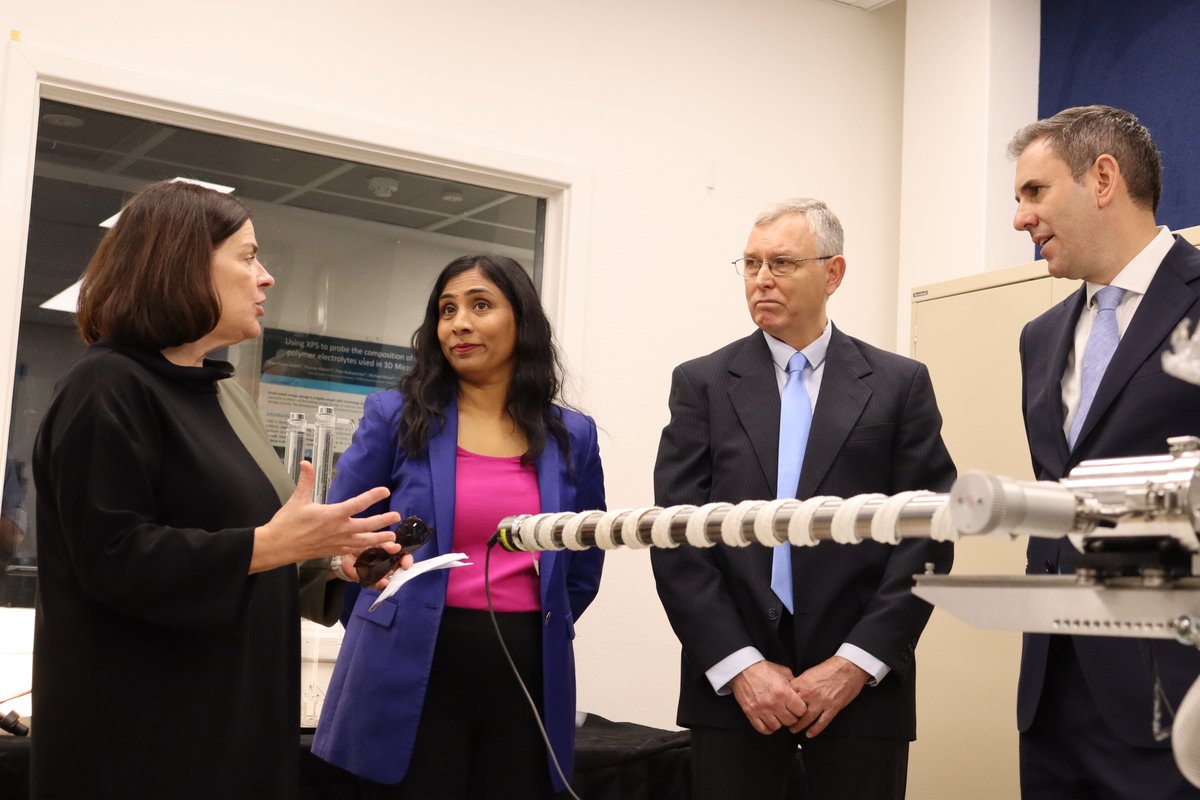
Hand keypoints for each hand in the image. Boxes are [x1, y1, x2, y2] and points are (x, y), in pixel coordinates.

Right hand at [250, 461, 401, 573]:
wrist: (278, 546)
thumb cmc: (287, 523)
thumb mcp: (298, 499)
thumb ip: (305, 480)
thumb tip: (305, 463)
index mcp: (332, 514)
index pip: (358, 503)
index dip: (373, 496)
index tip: (385, 490)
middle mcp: (339, 529)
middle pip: (367, 525)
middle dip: (383, 520)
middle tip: (397, 516)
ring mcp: (338, 542)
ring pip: (364, 542)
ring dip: (379, 539)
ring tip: (393, 538)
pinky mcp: (334, 552)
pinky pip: (354, 552)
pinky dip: (365, 551)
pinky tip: (374, 550)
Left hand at [339, 545, 412, 589]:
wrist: (345, 554)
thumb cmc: (362, 546)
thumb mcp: (375, 542)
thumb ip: (386, 545)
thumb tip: (397, 547)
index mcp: (392, 554)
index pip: (404, 557)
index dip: (407, 560)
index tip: (406, 564)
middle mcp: (389, 566)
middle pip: (400, 571)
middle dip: (402, 574)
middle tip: (400, 574)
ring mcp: (380, 575)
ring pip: (390, 580)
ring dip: (392, 581)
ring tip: (389, 581)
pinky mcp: (371, 581)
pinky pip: (378, 586)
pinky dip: (380, 585)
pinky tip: (382, 583)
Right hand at [730, 660, 807, 734]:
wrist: (742, 668)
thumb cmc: (763, 669)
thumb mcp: (783, 672)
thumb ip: (794, 684)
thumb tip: (802, 693)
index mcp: (783, 692)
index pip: (801, 711)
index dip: (801, 709)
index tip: (798, 707)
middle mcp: (773, 703)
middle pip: (790, 721)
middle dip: (791, 716)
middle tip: (788, 711)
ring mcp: (761, 709)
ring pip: (777, 727)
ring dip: (779, 722)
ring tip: (778, 715)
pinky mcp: (750, 713)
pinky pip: (763, 729)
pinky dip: (768, 727)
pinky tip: (769, 720)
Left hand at [788, 656, 869, 736]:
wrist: (849, 667)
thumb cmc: (831, 667)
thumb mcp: (810, 672)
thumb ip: (801, 683)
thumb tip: (793, 691)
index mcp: (803, 682)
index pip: (787, 696)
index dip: (782, 703)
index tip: (780, 708)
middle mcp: (810, 693)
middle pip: (794, 709)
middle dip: (788, 716)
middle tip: (784, 721)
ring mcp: (822, 702)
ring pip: (806, 718)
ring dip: (798, 726)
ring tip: (793, 730)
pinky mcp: (833, 708)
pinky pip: (822, 722)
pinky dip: (815, 730)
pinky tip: (809, 734)